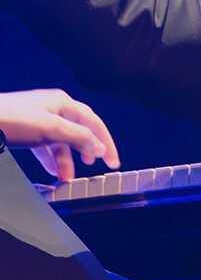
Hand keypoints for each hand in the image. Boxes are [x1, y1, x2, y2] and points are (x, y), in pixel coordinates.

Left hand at [0, 89, 119, 180]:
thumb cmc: (9, 119)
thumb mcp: (52, 129)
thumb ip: (80, 138)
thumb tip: (100, 148)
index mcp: (63, 103)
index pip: (94, 123)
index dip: (106, 143)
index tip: (112, 162)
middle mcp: (53, 109)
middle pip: (80, 132)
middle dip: (87, 151)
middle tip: (95, 167)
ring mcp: (39, 119)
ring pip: (62, 142)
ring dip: (67, 160)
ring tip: (68, 176)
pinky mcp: (26, 130)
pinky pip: (46, 146)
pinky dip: (51, 159)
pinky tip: (52, 170)